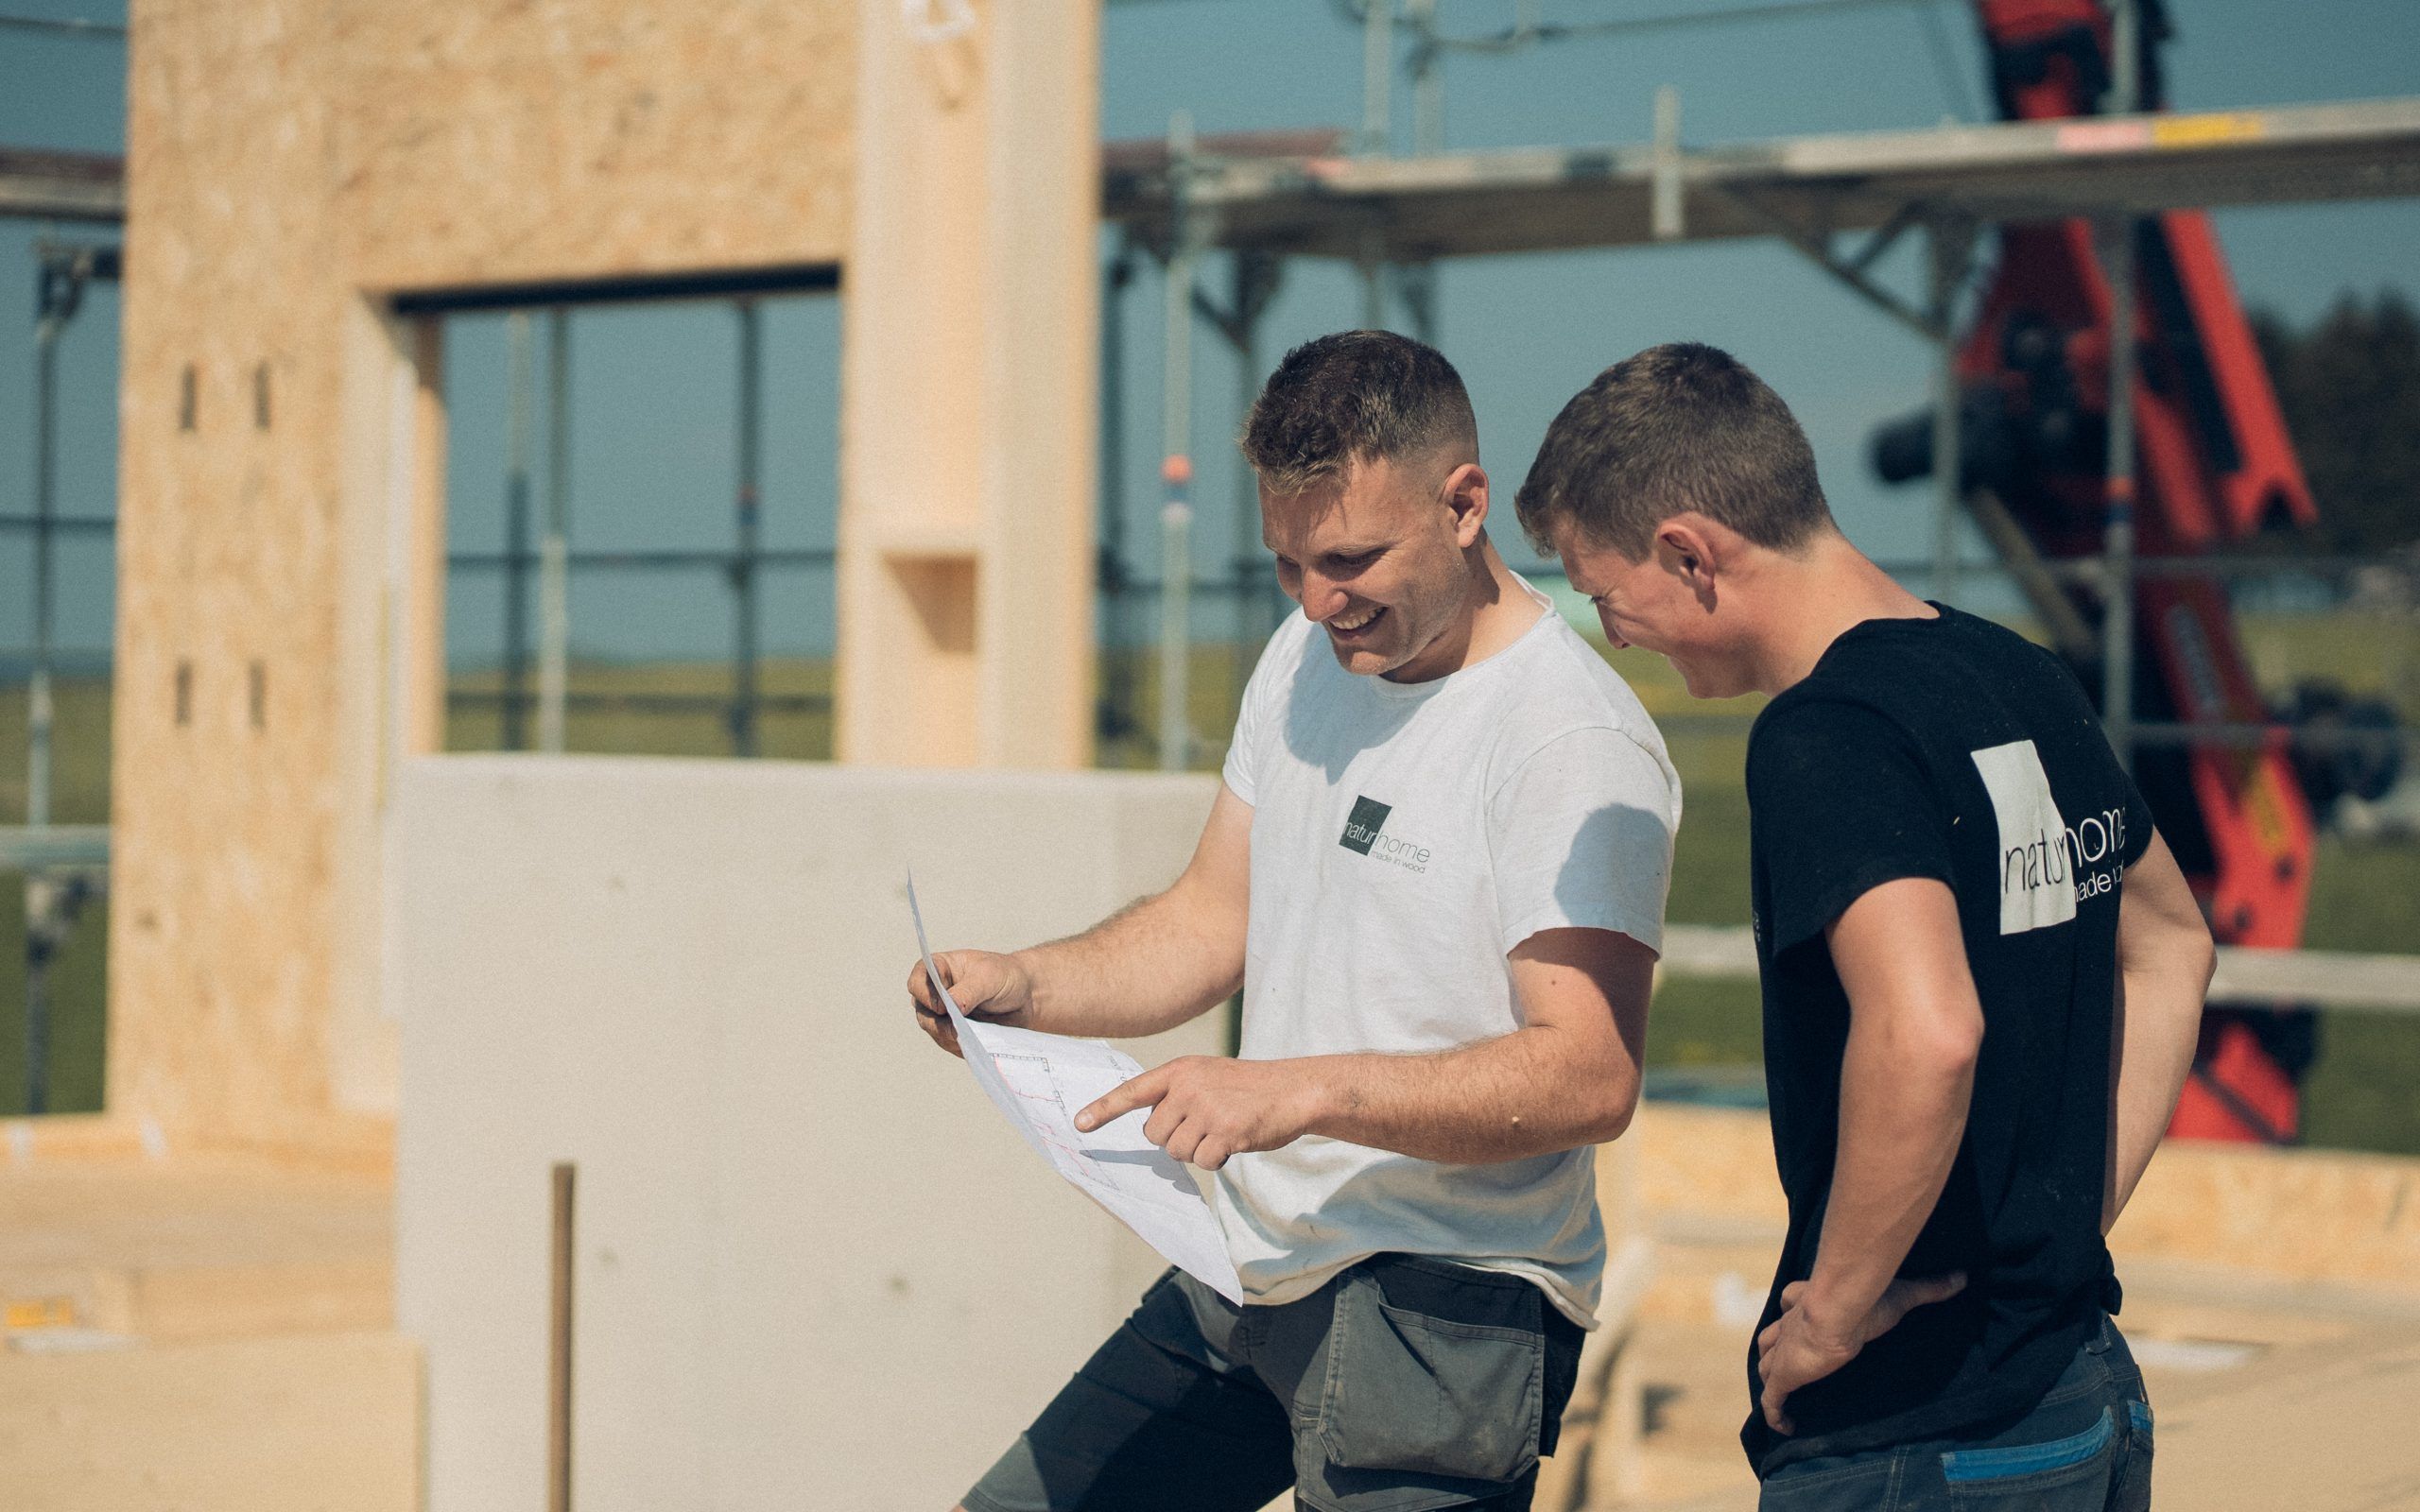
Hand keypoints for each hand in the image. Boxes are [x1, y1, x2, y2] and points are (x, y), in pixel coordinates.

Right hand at [905, 949, 1033, 1058]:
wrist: (1027, 996)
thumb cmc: (1005, 976)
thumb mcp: (988, 978)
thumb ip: (968, 992)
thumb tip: (950, 1009)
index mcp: (940, 968)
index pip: (918, 980)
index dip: (924, 994)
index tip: (941, 1007)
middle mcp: (936, 992)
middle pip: (922, 1011)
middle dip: (938, 1023)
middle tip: (957, 1030)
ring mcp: (944, 1014)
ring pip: (934, 1031)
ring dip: (950, 1036)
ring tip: (973, 1036)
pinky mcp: (955, 1032)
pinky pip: (949, 1044)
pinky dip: (961, 1045)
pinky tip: (977, 1043)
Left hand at [1074, 1056, 1326, 1170]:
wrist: (1294, 1089)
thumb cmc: (1249, 1087)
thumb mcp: (1208, 1076)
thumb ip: (1178, 1095)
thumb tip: (1154, 1130)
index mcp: (1180, 1071)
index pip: (1133, 1091)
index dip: (1104, 1109)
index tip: (1080, 1124)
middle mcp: (1188, 1088)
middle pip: (1154, 1134)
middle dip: (1175, 1139)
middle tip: (1204, 1126)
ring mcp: (1207, 1109)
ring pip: (1177, 1152)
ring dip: (1198, 1151)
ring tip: (1223, 1131)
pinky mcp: (1226, 1132)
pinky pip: (1203, 1162)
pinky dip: (1217, 1160)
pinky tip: (1235, 1143)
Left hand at [1755, 1272, 1965, 1434]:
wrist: (1837, 1310)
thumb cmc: (1864, 1299)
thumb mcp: (1901, 1293)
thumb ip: (1928, 1288)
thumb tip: (1960, 1278)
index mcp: (1808, 1302)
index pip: (1791, 1302)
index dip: (1792, 1310)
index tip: (1799, 1323)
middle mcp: (1789, 1325)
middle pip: (1770, 1338)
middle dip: (1774, 1349)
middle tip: (1786, 1364)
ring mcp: (1783, 1352)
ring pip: (1766, 1366)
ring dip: (1772, 1379)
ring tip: (1783, 1395)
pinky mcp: (1783, 1376)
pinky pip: (1772, 1401)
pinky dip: (1775, 1414)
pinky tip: (1785, 1427)